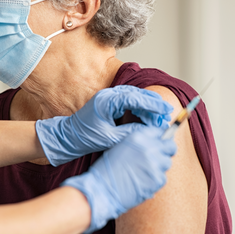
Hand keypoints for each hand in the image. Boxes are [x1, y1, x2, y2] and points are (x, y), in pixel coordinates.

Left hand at [36, 85, 173, 165]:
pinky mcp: (109, 102)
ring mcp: (108, 97)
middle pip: (137, 94)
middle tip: (166, 114)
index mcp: (106, 101)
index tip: (165, 110)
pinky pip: (128, 101)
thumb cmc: (85, 138)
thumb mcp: (110, 138)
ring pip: (134, 97)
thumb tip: (149, 131)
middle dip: (153, 104)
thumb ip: (130, 133)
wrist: (68, 137)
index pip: (135, 98)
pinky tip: (147, 117)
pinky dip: (139, 108)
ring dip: (147, 106)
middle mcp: (108, 95)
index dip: (152, 104)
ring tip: (159, 117)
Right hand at [61, 126, 176, 233]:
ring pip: (167, 163)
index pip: (160, 132)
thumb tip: (154, 143)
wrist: (102, 189)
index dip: (160, 139)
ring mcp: (155, 164)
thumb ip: (139, 143)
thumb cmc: (107, 170)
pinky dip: (155, 181)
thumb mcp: (121, 147)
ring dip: (159, 167)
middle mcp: (149, 148)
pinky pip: (163, 178)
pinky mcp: (158, 180)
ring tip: (144, 173)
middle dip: (166, 151)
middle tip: (158, 158)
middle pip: (170, 146)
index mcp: (138, 137)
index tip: (160, 144)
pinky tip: (142, 182)